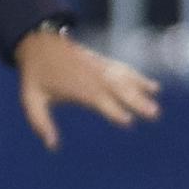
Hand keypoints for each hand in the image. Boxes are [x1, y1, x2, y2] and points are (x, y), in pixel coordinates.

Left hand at [14, 28, 160, 150]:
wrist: (37, 42)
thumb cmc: (35, 75)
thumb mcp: (31, 100)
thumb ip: (41, 123)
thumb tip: (51, 146)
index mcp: (79, 89)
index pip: (101, 103)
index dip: (113, 111)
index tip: (127, 121)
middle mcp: (93, 78)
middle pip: (119, 90)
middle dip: (137, 101)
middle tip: (153, 114)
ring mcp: (100, 68)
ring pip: (125, 79)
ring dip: (142, 88)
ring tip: (157, 98)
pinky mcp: (102, 62)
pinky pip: (124, 69)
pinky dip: (138, 77)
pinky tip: (152, 86)